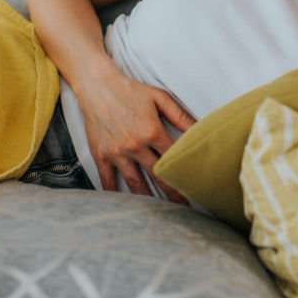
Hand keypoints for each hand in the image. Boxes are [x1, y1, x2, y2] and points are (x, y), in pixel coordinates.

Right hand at [75, 67, 194, 203]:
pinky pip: (108, 180)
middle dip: (172, 193)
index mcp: (152, 131)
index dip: (185, 173)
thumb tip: (201, 128)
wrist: (97, 85)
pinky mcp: (101, 155)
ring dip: (148, 199)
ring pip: (136, 183)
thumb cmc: (130, 90)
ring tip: (160, 212)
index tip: (194, 185)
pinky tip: (126, 205)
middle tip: (183, 206)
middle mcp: (135, 145)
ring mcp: (117, 152)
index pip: (173, 159)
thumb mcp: (159, 98)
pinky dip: (116, 195)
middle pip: (158, 175)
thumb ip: (181, 116)